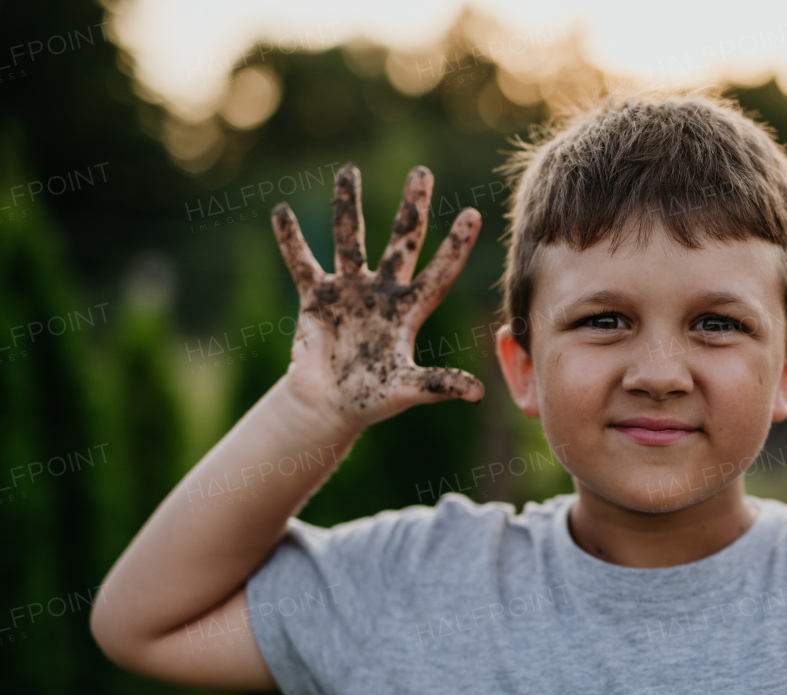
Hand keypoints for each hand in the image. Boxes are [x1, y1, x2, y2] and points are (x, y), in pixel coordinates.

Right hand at [270, 162, 483, 432]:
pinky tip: (280, 210)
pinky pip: (302, 261)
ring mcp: (349, 291)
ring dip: (348, 205)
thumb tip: (479, 393)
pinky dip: (290, 239)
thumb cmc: (371, 402)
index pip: (439, 273)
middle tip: (422, 172)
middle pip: (401, 241)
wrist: (327, 407)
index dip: (456, 246)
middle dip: (411, 207)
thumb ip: (439, 385)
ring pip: (350, 239)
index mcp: (409, 311)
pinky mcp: (316, 297)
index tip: (474, 214)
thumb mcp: (407, 391)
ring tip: (348, 169)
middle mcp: (383, 293)